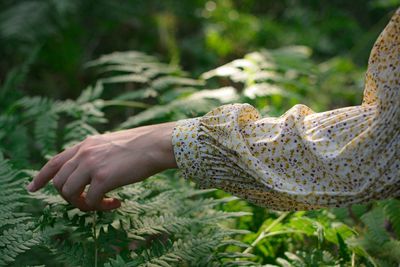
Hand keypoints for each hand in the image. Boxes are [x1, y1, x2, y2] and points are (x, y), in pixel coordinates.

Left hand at [27, 122, 176, 210]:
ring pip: (69, 194)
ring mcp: (92, 165)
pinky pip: (91, 201)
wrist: (156, 144)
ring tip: (102, 204)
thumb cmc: (141, 146)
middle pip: (59, 183)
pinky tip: (116, 203)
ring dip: (83, 205)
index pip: (54, 162)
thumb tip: (90, 173)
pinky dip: (101, 208)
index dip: (41, 177)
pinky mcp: (103, 178)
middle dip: (69, 198)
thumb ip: (96, 154)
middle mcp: (84, 153)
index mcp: (85, 145)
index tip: (32, 188)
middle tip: (87, 202)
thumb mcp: (111, 144)